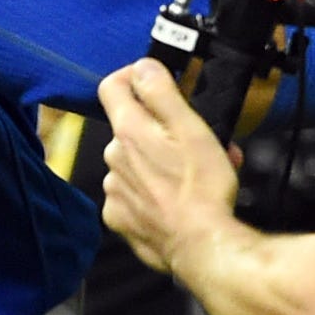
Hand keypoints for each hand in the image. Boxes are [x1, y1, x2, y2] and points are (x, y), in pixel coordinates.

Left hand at [98, 59, 243, 275]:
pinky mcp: (119, 218)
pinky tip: (176, 201)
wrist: (204, 247)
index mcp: (128, 132)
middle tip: (196, 142)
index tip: (151, 80)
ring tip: (194, 176)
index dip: (131, 76)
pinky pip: (132, 195)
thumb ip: (161, 92)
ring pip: (135, 163)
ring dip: (159, 163)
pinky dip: (151, 194)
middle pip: (130, 128)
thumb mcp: (191, 128)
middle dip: (161, 130)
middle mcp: (113, 158)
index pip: (111, 86)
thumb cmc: (203, 191)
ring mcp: (114, 190)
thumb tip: (141, 67)